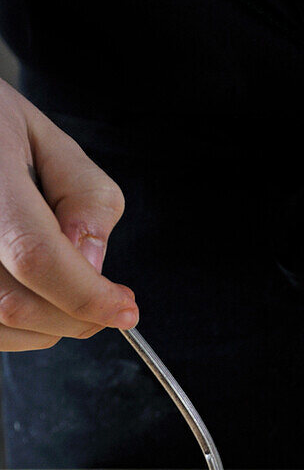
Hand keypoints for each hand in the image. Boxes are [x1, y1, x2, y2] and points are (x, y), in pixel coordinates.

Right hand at [0, 79, 136, 350]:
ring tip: (73, 292)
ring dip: (52, 327)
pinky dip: (25, 328)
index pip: (34, 256)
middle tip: (111, 303)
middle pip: (17, 304)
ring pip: (3, 327)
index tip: (126, 309)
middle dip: (79, 317)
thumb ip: (84, 195)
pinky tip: (40, 297)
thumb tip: (92, 260)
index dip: (87, 295)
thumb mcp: (51, 141)